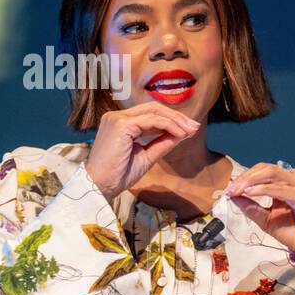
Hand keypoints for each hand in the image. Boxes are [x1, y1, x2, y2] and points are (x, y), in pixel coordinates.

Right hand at [84, 101, 200, 200]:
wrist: (100, 187)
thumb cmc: (119, 175)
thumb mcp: (147, 156)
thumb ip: (162, 143)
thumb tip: (182, 133)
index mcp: (120, 123)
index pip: (150, 113)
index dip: (171, 119)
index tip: (189, 129)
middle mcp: (117, 117)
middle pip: (153, 108)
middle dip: (176, 116)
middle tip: (194, 127)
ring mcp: (117, 118)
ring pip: (153, 111)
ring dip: (176, 120)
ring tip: (190, 131)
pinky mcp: (121, 125)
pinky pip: (151, 120)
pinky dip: (169, 126)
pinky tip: (180, 134)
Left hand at [222, 163, 294, 265]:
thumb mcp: (266, 219)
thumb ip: (251, 207)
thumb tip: (233, 195)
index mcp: (287, 183)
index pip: (263, 171)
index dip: (245, 177)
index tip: (229, 189)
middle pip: (266, 169)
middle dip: (245, 178)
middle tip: (230, 189)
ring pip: (272, 174)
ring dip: (251, 181)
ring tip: (237, 190)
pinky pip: (280, 189)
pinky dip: (263, 190)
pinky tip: (250, 193)